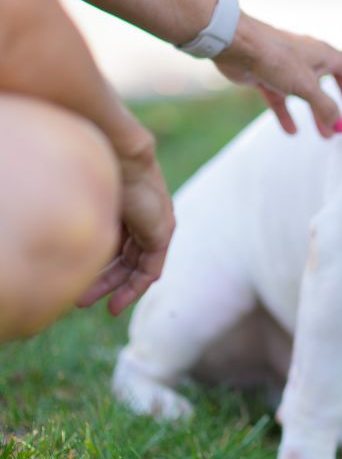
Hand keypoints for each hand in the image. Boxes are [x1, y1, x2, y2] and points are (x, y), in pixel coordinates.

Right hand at [77, 129, 173, 314]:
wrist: (120, 154)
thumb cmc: (96, 170)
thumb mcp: (90, 203)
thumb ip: (87, 223)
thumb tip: (63, 246)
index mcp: (126, 211)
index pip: (115, 247)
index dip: (98, 268)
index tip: (79, 287)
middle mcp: (144, 219)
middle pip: (125, 260)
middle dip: (103, 283)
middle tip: (80, 302)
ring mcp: (155, 226)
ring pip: (137, 267)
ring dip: (116, 287)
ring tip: (92, 304)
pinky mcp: (162, 232)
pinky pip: (151, 266)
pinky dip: (137, 284)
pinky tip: (122, 298)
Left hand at [214, 14, 341, 137]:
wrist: (235, 44)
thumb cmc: (275, 57)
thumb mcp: (306, 86)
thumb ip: (325, 107)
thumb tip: (340, 126)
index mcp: (325, 55)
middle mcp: (309, 59)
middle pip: (334, 79)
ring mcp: (288, 67)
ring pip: (309, 92)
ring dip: (318, 113)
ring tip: (325, 135)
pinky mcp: (268, 76)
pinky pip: (283, 98)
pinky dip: (289, 114)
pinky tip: (291, 131)